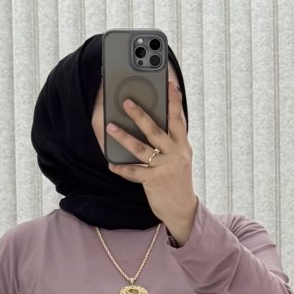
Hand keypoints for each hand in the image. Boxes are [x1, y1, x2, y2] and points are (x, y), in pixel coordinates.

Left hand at [106, 79, 197, 232]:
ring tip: (110, 127)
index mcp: (182, 146)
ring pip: (141, 148)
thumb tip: (152, 123)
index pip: (178, 119)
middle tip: (127, 102)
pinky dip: (122, 168)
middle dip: (140, 115)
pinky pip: (134, 172)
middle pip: (156, 130)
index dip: (174, 101)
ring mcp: (165, 168)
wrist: (182, 210)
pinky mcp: (154, 181)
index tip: (170, 83)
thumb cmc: (177, 180)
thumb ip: (171, 142)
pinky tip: (112, 163)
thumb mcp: (180, 158)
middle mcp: (175, 154)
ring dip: (124, 137)